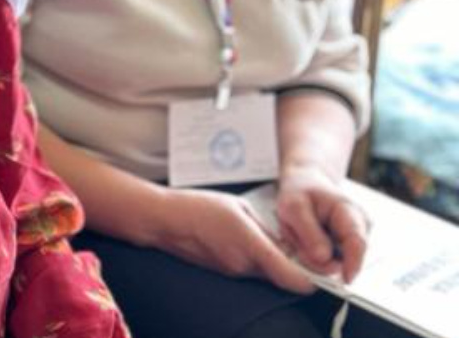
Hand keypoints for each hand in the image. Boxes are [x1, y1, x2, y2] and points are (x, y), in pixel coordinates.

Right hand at [152, 187, 318, 293]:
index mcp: (252, 248)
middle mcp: (244, 267)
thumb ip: (267, 230)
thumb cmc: (198, 207)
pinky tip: (244, 240)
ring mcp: (233, 272)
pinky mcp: (223, 272)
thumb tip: (285, 244)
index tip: (323, 271)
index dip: (314, 280)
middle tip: (299, 248)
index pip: (294, 279)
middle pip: (283, 277)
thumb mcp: (241, 208)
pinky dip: (255, 260)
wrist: (163, 220)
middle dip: (294, 267)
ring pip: (266, 274)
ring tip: (264, 237)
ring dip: (273, 262)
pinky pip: (249, 270)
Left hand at [274, 163, 369, 282]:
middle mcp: (359, 226)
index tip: (345, 279)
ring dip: (313, 254)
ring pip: (336, 260)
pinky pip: (330, 259)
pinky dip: (313, 254)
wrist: (304, 183)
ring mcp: (354, 236)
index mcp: (350, 212)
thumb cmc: (299, 192)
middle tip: (295, 240)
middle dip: (319, 258)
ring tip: (299, 233)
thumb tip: (324, 258)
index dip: (353, 264)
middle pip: (346, 257)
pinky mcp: (345, 245)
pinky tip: (305, 239)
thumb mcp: (293, 207)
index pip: (357, 243)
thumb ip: (309, 233)